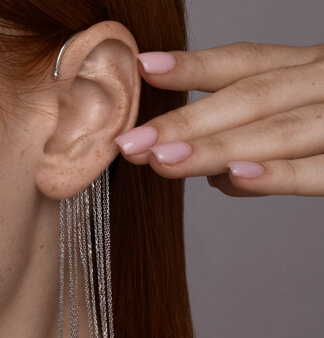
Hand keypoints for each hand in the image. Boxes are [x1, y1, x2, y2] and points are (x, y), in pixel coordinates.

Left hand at [113, 42, 323, 196]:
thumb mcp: (302, 113)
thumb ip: (257, 136)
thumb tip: (212, 172)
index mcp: (306, 70)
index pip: (244, 63)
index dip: (192, 66)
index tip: (142, 69)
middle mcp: (323, 84)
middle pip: (248, 98)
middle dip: (185, 122)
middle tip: (131, 143)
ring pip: (274, 132)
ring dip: (214, 147)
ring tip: (162, 161)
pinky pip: (318, 170)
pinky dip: (277, 175)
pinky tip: (233, 177)